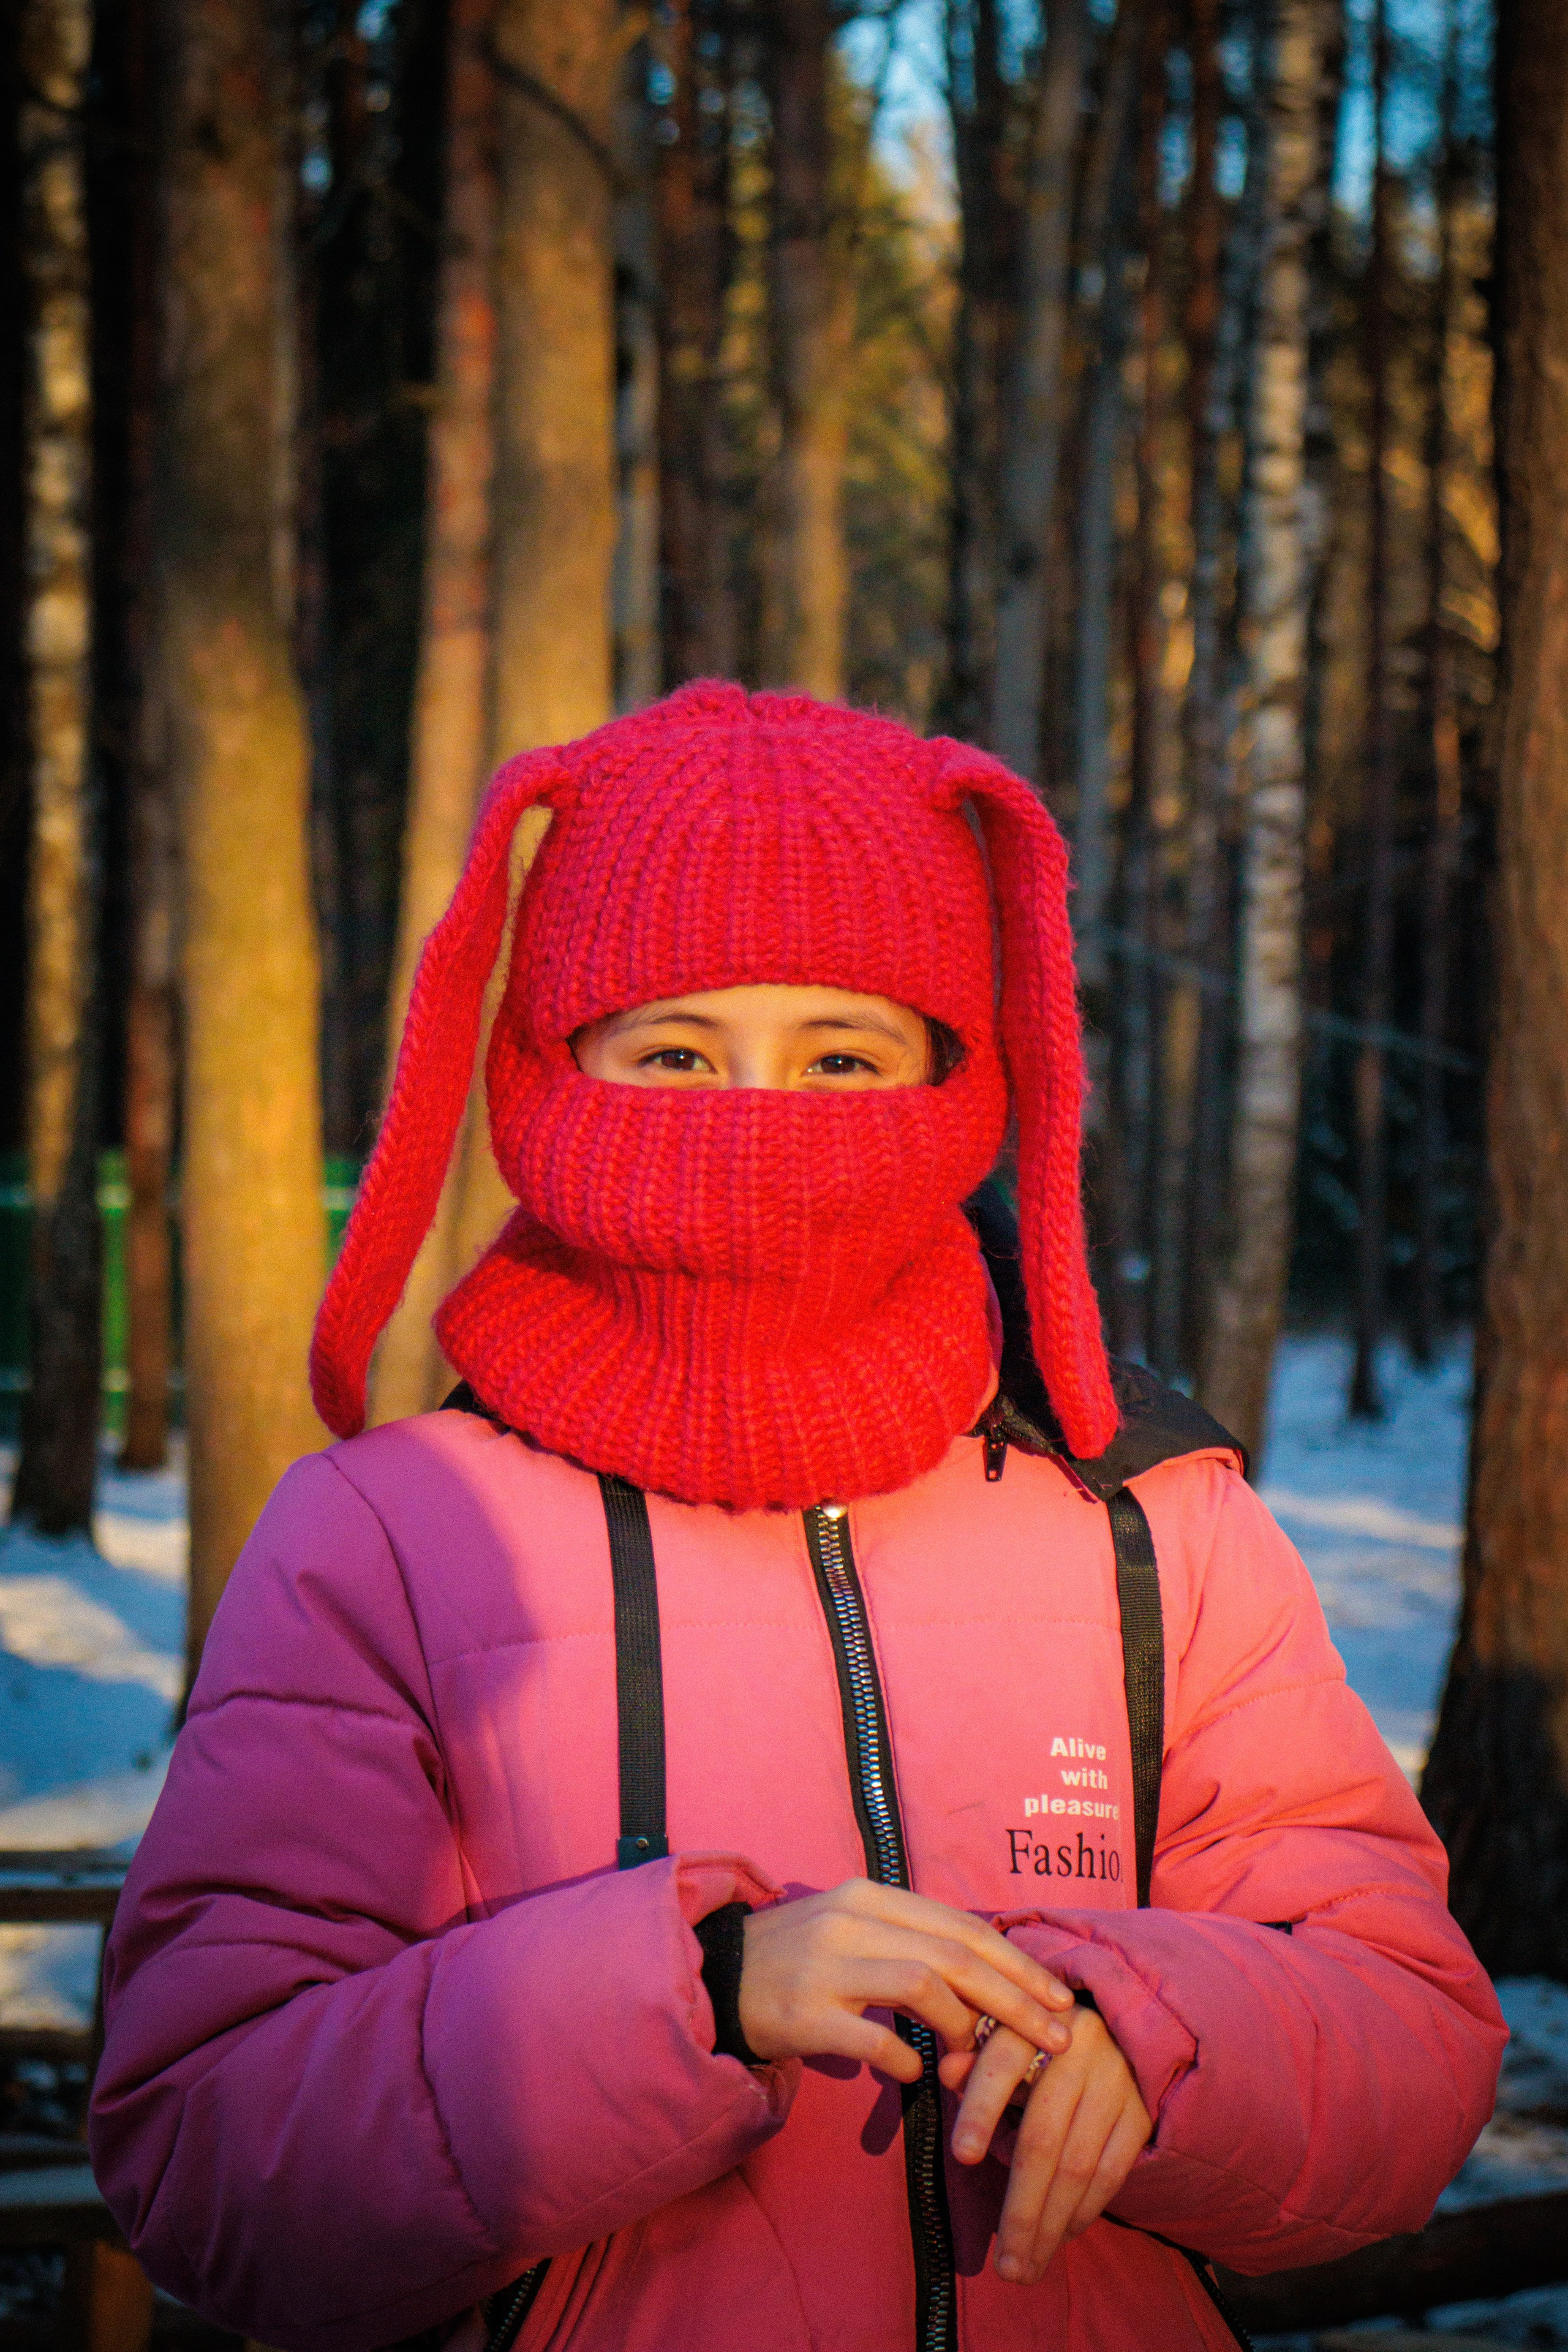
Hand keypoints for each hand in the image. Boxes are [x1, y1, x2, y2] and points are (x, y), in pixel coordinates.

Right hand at [737, 1878, 1075, 2081]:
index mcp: (871, 1895)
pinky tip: (917, 2074)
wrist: (717, 1977)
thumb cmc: (799, 1956)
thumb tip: (988, 1977)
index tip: (1058, 1995)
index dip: (1017, 1962)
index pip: (962, 1926)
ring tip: (974, 2058)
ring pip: (923, 1986)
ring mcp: (826, 1966)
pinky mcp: (804, 2014)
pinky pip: (875, 2040)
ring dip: (963, 2028)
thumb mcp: (855, 1929)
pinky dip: (907, 2060)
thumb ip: (912, 1942)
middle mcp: (851, 1921)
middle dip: (1016, 1999)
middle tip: (1058, 2036)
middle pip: (956, 1956)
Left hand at [938, 2005, 1151, 2281]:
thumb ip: (974, 2059)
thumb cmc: (1037, 2038)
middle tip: (1004, 2267)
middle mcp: (1078, 2048)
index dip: (981, 2108)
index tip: (961, 2157)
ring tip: (1027, 2267)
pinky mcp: (1141, 2110)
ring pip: (1078, 2165)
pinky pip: (1113, 2170)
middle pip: (1043, 2137)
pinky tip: (1062, 2236)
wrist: (1116, 2022)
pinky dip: (1086, 2209)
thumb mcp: (1001, 2035)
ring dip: (1051, 2225)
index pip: (1003, 2065)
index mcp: (1032, 2022)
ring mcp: (1115, 2080)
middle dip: (1020, 2209)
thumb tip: (947, 2072)